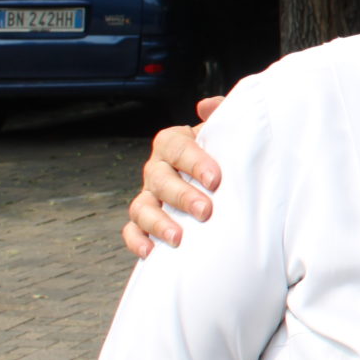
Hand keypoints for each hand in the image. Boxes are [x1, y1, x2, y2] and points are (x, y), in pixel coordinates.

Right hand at [120, 96, 224, 257]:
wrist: (221, 177)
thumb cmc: (224, 152)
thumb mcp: (227, 130)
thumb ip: (222, 113)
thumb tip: (205, 106)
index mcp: (174, 143)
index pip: (177, 147)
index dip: (193, 162)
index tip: (215, 179)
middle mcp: (157, 167)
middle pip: (159, 179)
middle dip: (181, 196)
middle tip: (206, 211)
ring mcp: (149, 194)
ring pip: (142, 207)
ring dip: (158, 223)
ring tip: (179, 238)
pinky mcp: (144, 219)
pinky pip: (132, 230)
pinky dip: (137, 241)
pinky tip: (151, 253)